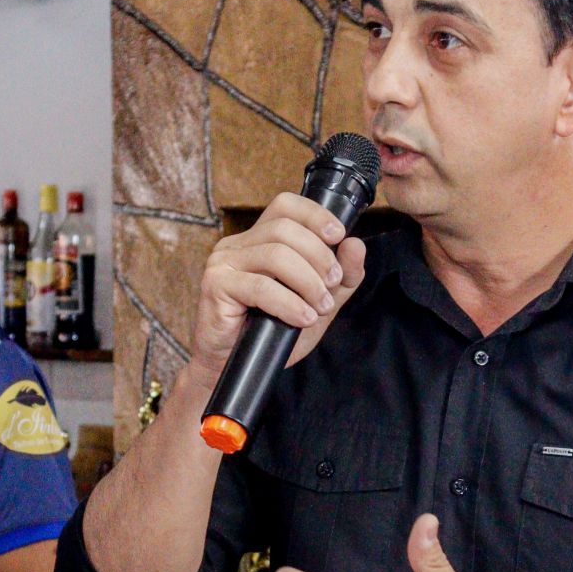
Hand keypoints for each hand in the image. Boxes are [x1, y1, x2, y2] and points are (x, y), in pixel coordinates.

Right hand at [186, 192, 367, 380]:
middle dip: (319, 256)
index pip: (285, 206)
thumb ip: (341, 276)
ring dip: (308, 282)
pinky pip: (261, 287)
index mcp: (259, 239)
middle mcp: (238, 244)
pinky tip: (303, 318)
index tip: (339, 235)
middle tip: (333, 284)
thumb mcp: (317, 302)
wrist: (233, 366)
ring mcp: (223, 263)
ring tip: (320, 307)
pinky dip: (289, 303)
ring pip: (276, 255)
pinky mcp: (216, 286)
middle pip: (284, 229)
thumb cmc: (270, 332)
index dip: (315, 215)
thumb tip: (355, 245)